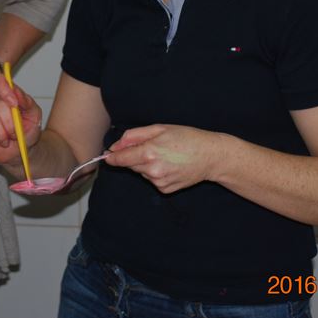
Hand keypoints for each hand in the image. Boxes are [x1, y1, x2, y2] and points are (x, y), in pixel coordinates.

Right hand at [0, 75, 41, 165]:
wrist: (20, 150)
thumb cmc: (28, 130)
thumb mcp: (34, 115)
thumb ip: (27, 102)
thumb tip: (16, 92)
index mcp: (9, 93)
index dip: (4, 90)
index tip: (14, 104)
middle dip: (9, 122)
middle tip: (15, 133)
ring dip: (1, 131)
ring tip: (7, 139)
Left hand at [106, 124, 224, 193]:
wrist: (210, 156)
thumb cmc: (187, 138)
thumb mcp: (160, 129)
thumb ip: (134, 136)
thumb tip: (116, 146)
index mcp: (149, 153)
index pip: (120, 159)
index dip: (112, 157)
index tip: (107, 155)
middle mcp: (152, 170)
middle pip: (130, 165)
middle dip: (133, 157)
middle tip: (151, 146)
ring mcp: (159, 182)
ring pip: (141, 172)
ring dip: (146, 164)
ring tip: (165, 155)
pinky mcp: (165, 189)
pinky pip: (152, 180)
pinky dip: (156, 173)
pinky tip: (170, 165)